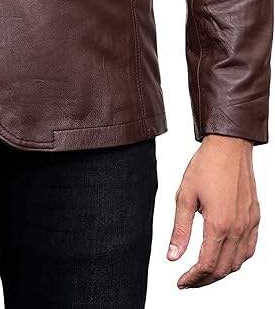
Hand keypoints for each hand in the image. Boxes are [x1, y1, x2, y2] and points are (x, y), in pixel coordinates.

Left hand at [168, 135, 259, 288]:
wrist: (229, 146)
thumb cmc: (207, 165)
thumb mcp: (184, 196)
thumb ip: (180, 229)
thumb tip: (173, 255)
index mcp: (218, 224)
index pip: (206, 265)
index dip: (192, 278)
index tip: (181, 282)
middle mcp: (238, 228)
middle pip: (222, 269)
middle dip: (204, 280)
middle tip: (189, 281)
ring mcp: (249, 224)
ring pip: (237, 262)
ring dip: (220, 272)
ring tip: (203, 271)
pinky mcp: (255, 217)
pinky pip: (249, 248)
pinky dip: (237, 259)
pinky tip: (225, 257)